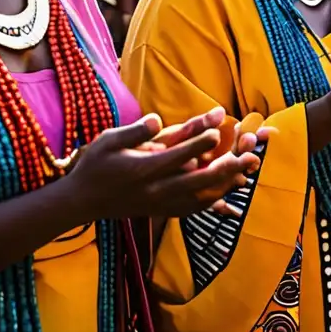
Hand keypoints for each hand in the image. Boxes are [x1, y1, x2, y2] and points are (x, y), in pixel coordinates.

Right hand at [68, 110, 260, 220]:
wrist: (81, 201)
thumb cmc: (95, 165)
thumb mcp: (108, 141)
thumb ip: (134, 131)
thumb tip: (158, 120)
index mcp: (142, 170)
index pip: (177, 156)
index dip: (199, 143)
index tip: (218, 132)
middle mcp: (154, 190)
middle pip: (198, 181)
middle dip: (226, 169)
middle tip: (249, 158)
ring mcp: (159, 204)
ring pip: (199, 200)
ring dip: (225, 187)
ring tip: (245, 176)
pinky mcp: (160, 211)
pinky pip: (191, 210)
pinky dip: (211, 203)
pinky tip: (226, 194)